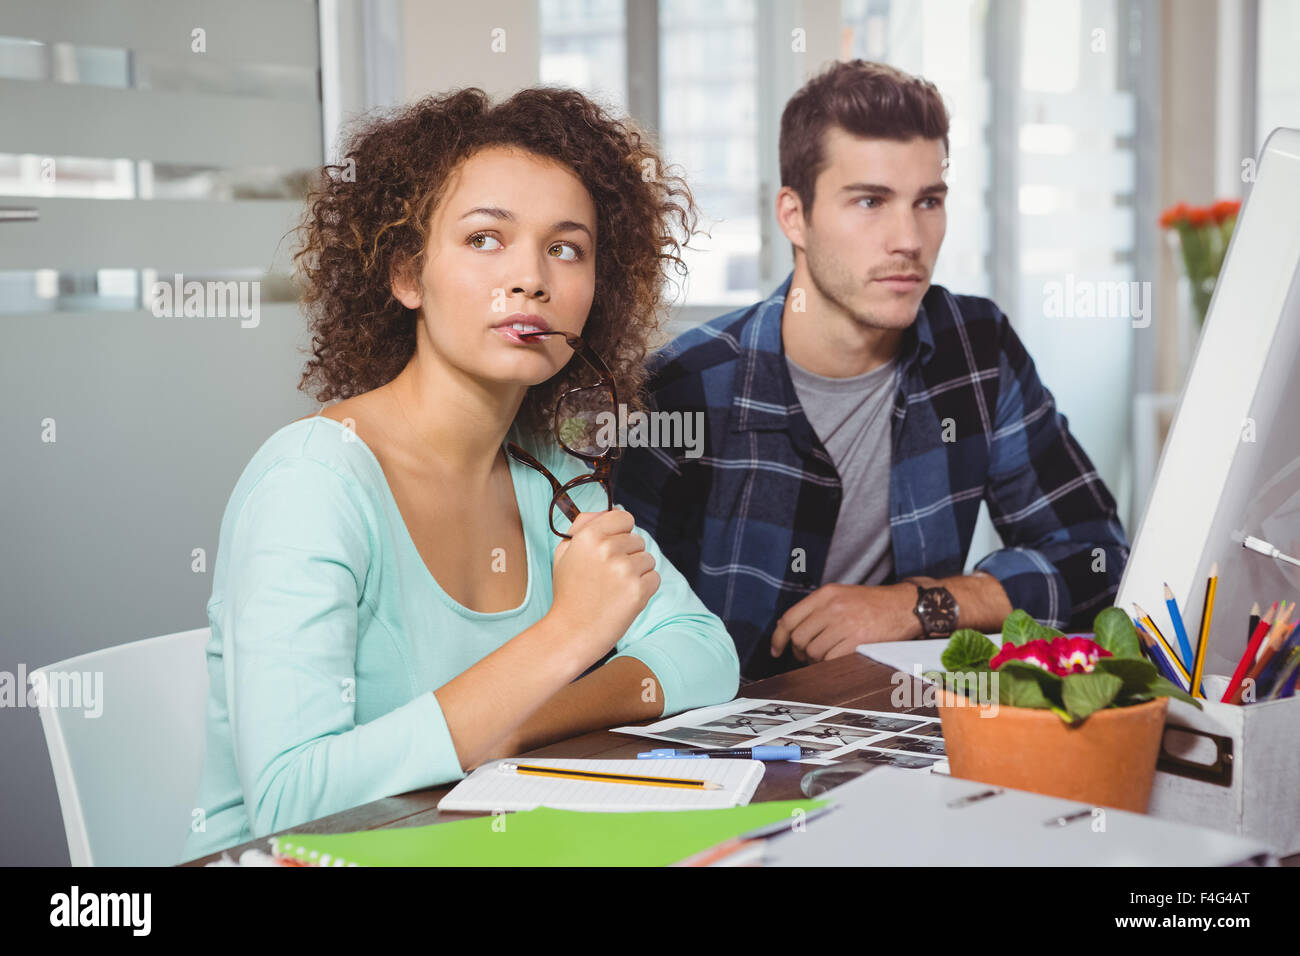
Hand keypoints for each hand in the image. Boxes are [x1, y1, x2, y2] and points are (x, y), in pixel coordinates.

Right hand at [548, 508, 659, 666]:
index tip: (614, 545)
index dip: (622, 531)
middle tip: (608, 576)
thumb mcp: (565, 552)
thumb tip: (610, 511)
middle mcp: (607, 549)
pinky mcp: (638, 590)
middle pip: (638, 540)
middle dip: (628, 555)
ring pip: (648, 559)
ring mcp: (624, 570)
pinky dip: (644, 588)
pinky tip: (625, 598)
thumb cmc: (569, 592)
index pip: (624, 517)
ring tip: (615, 588)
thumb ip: (584, 526)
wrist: (572, 632)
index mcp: (588, 536)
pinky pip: (655, 578)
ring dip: (637, 573)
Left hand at [770, 583, 920, 663]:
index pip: (789, 618)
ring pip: (813, 652)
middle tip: (808, 656)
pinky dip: (829, 665)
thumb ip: (816, 609)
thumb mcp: (841, 595)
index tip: (776, 650)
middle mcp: (832, 607)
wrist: (904, 606)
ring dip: (815, 661)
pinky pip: (831, 660)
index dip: (778, 638)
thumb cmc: (871, 604)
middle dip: (799, 652)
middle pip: (799, 638)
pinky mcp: (857, 640)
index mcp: (825, 594)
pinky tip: (836, 661)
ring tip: (826, 657)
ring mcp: (844, 623)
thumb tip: (787, 630)